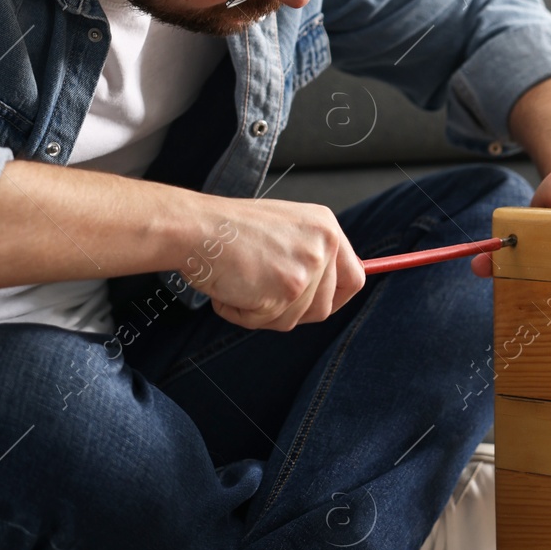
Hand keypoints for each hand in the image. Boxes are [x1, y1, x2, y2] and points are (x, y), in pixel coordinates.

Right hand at [182, 195, 364, 330]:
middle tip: (259, 290)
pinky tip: (230, 287)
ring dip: (262, 312)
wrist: (196, 227)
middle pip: (324, 307)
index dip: (336, 298)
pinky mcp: (286, 292)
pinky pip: (266, 322)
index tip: (318, 305)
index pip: (354, 278)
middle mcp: (323, 247)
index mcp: (326, 228)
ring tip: (241, 282)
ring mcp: (307, 270)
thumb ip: (309, 256)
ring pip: (294, 319)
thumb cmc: (228, 229)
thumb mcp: (284, 229)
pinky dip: (241, 313)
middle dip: (290, 310)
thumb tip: (324, 292)